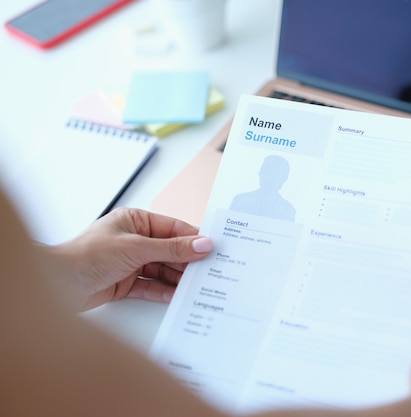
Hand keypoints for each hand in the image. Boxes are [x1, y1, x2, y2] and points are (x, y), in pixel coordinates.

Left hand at [46, 207, 212, 311]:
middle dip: (188, 261)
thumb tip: (201, 244)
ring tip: (199, 286)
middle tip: (211, 270)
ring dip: (178, 278)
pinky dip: (164, 291)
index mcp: (135, 221)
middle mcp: (134, 240)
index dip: (194, 238)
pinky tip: (179, 296)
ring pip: (162, 269)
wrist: (54, 285)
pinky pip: (151, 286)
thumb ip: (171, 248)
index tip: (214, 247)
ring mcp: (130, 262)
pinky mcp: (125, 283)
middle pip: (170, 250)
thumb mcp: (136, 248)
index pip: (173, 228)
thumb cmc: (85, 255)